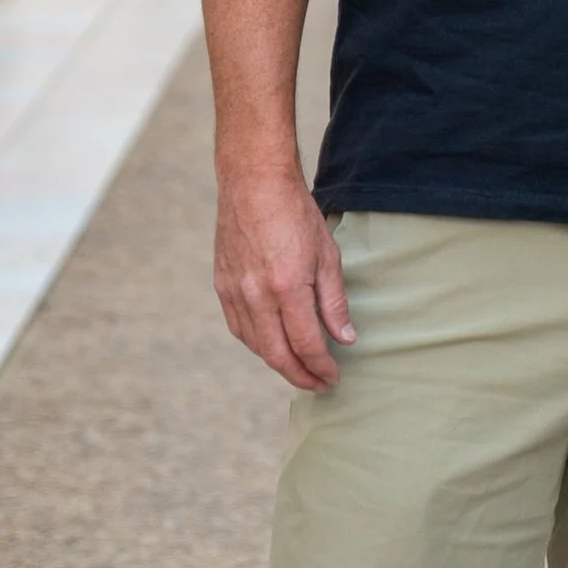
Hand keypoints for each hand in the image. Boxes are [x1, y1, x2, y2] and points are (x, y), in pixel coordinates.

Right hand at [215, 159, 353, 389]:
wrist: (253, 183)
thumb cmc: (295, 214)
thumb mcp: (327, 255)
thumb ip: (334, 302)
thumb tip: (344, 339)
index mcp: (287, 287)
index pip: (306, 343)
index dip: (321, 366)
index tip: (333, 377)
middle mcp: (256, 295)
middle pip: (277, 353)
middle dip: (299, 375)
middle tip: (318, 385)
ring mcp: (235, 291)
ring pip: (255, 344)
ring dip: (278, 362)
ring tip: (299, 368)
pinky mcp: (222, 285)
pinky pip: (239, 327)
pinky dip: (257, 343)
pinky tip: (272, 345)